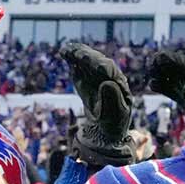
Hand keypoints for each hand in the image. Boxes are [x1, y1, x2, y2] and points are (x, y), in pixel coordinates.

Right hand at [62, 43, 133, 166]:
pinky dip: (72, 62)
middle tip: (72, 50)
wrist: (106, 133)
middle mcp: (109, 77)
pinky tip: (65, 55)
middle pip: (97, 62)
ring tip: (65, 49)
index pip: (108, 68)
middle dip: (84, 55)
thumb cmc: (113, 124)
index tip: (85, 58)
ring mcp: (97, 79)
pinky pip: (79, 70)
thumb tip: (106, 83)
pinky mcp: (87, 83)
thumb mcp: (115, 114)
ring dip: (77, 55)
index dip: (96, 62)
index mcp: (119, 83)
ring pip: (87, 64)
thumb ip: (112, 98)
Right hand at [148, 50, 184, 136]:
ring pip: (171, 78)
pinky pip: (171, 90)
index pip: (184, 64)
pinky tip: (152, 84)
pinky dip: (162, 86)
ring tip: (150, 73)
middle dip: (163, 64)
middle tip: (152, 64)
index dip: (172, 59)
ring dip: (161, 74)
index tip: (159, 57)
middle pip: (175, 68)